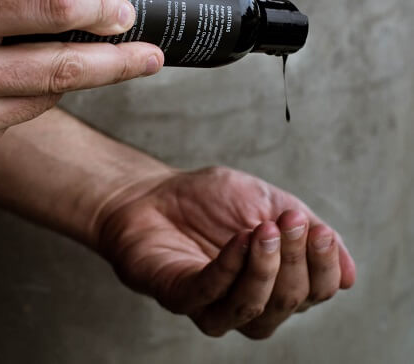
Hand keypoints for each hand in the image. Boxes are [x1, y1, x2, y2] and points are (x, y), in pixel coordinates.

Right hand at [0, 0, 162, 160]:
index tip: (126, 12)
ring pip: (46, 97)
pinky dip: (33, 96)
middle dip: (120, 64)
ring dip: (69, 77)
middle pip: (63, 69)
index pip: (50, 8)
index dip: (100, 9)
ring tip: (65, 55)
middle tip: (152, 57)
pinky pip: (22, 118)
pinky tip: (13, 80)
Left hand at [95, 166, 355, 338]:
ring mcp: (210, 304)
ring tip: (265, 230)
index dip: (324, 266)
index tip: (320, 231)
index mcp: (273, 281)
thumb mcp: (265, 202)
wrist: (153, 192)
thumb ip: (303, 232)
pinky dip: (228, 267)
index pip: (314, 291)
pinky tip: (238, 239)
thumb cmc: (208, 200)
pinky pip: (208, 293)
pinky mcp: (177, 295)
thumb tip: (349, 276)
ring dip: (265, 269)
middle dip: (295, 261)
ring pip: (252, 309)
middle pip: (287, 302)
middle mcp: (246, 301)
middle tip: (288, 222)